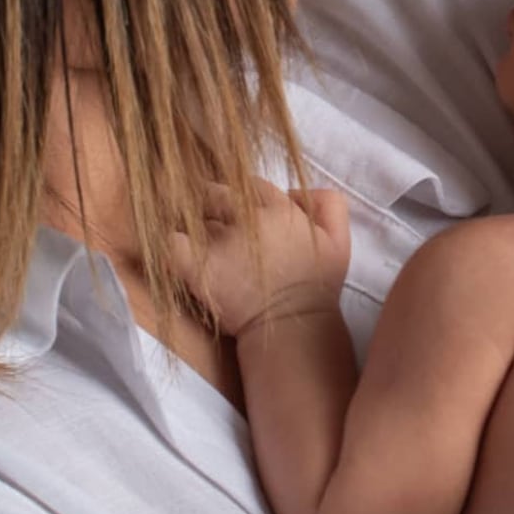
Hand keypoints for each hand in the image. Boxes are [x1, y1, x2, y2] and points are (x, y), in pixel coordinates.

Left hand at [170, 178, 350, 337]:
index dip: (244, 196)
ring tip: (195, 234)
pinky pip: (174, 242)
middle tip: (212, 218)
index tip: (240, 210)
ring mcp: (220, 242)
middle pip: (217, 194)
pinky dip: (173, 242)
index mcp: (279, 209)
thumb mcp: (340, 240)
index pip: (251, 185)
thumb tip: (296, 190)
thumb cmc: (317, 287)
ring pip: (195, 215)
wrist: (293, 328)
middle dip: (213, 202)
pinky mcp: (198, 267)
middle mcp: (247, 219)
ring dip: (194, 221)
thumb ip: (328, 204)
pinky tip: (179, 248)